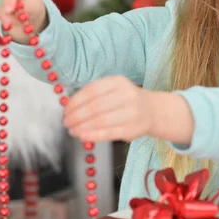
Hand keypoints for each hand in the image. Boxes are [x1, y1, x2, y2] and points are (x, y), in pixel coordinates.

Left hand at [63, 75, 194, 144]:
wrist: (152, 111)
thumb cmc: (127, 100)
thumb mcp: (114, 89)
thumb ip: (95, 95)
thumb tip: (70, 107)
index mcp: (118, 82)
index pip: (91, 90)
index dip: (75, 101)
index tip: (66, 110)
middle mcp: (126, 95)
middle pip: (95, 106)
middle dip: (76, 116)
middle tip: (66, 122)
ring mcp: (131, 112)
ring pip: (100, 120)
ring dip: (82, 127)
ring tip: (72, 130)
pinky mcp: (132, 129)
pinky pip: (109, 133)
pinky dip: (93, 135)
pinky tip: (83, 136)